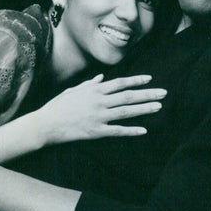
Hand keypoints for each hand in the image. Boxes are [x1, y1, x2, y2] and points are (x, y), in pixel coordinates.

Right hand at [33, 74, 165, 145]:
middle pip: (128, 96)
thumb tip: (101, 78)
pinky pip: (117, 131)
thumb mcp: (73, 90)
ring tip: (159, 106)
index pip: (120, 82)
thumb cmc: (58, 106)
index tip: (150, 78)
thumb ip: (89, 84)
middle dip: (148, 93)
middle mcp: (99, 101)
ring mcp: (98, 117)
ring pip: (126, 111)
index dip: (136, 80)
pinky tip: (144, 130)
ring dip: (144, 109)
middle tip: (164, 92)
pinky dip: (131, 130)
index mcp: (94, 89)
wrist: (46, 124)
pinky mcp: (96, 132)